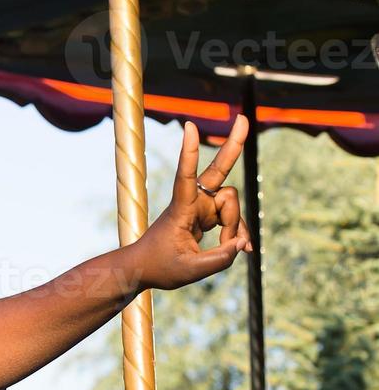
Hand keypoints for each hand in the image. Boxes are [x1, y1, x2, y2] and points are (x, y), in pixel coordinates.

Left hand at [131, 117, 252, 290]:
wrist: (145, 269)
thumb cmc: (160, 267)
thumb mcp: (190, 271)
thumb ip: (220, 259)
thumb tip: (241, 244)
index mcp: (180, 209)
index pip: (186, 176)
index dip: (189, 152)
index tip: (190, 126)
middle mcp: (192, 202)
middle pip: (218, 171)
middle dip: (233, 146)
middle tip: (244, 118)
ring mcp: (201, 207)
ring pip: (232, 206)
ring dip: (234, 228)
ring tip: (229, 250)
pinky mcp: (207, 215)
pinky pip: (231, 219)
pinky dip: (237, 234)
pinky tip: (244, 249)